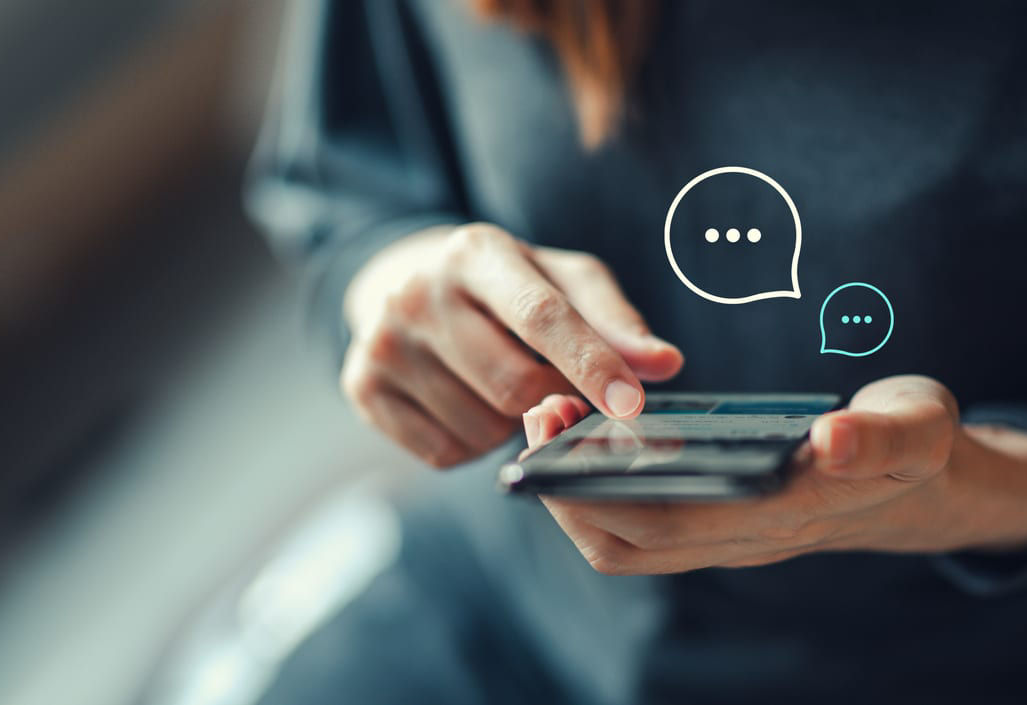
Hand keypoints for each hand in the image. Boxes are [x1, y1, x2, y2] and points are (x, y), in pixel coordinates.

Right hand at [340, 223, 683, 466]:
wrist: (406, 284)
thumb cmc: (508, 287)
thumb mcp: (564, 282)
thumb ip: (616, 322)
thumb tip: (664, 364)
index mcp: (476, 252)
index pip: (542, 315)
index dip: (592, 365)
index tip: (632, 405)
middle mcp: (418, 291)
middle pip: (515, 386)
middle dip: (550, 399)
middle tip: (550, 381)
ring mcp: (382, 342)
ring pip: (481, 428)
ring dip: (508, 425)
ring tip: (496, 382)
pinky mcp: (361, 387)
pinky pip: (443, 453)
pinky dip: (470, 443)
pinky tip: (464, 402)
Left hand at [523, 376, 1026, 574]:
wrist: (924, 486)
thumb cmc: (914, 445)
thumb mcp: (918, 427)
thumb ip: (883, 436)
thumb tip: (834, 440)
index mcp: (782, 514)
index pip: (667, 521)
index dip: (599, 486)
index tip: (559, 425)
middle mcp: (743, 539)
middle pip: (626, 541)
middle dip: (565, 486)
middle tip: (540, 410)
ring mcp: (728, 537)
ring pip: (626, 543)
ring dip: (575, 492)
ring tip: (554, 419)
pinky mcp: (720, 524)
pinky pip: (640, 526)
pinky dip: (600, 490)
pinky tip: (591, 436)